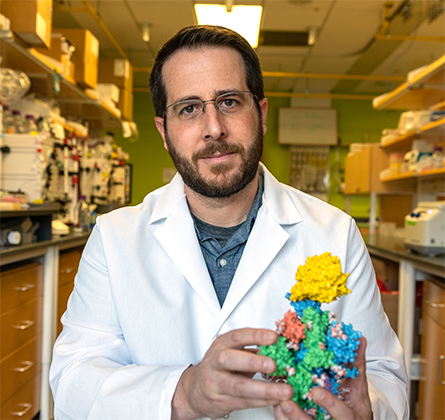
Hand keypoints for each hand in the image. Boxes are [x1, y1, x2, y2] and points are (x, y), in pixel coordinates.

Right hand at [171, 328, 293, 419]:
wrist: (195, 389)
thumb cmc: (218, 366)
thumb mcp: (230, 350)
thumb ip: (250, 347)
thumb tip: (278, 345)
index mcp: (221, 345)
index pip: (237, 337)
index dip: (255, 336)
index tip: (273, 337)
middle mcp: (216, 362)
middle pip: (231, 360)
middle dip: (253, 362)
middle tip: (273, 364)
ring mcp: (216, 383)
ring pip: (240, 386)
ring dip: (265, 389)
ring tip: (284, 390)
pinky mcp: (221, 401)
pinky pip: (244, 402)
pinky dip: (262, 401)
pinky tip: (275, 400)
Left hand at [274, 337, 372, 419]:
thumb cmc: (356, 408)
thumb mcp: (359, 388)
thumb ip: (357, 366)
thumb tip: (359, 339)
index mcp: (351, 417)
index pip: (343, 414)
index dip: (329, 403)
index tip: (315, 391)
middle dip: (299, 415)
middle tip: (286, 402)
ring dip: (288, 416)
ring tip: (277, 402)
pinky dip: (283, 417)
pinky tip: (276, 405)